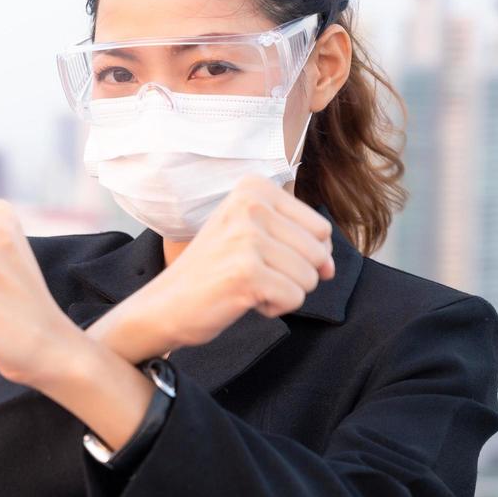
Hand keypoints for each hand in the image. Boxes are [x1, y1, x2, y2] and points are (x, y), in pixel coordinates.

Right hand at [142, 174, 336, 350]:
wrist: (166, 304)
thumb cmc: (212, 271)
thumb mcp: (252, 235)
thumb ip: (298, 240)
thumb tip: (331, 267)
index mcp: (253, 188)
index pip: (320, 228)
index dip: (301, 254)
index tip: (261, 256)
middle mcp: (250, 205)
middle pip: (318, 252)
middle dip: (293, 274)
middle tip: (251, 273)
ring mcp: (247, 238)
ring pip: (310, 278)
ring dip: (282, 291)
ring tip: (245, 284)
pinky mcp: (247, 272)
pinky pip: (295, 299)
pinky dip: (274, 308)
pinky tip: (243, 299)